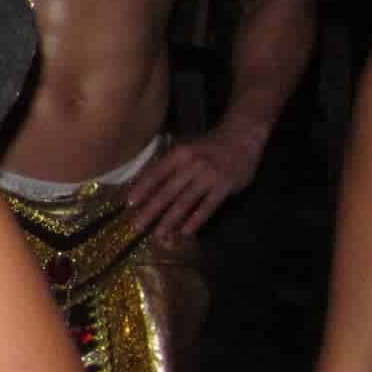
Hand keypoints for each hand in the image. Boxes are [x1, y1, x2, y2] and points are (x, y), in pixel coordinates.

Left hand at [126, 127, 261, 241]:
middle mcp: (192, 165)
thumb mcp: (185, 148)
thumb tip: (143, 183)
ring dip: (170, 220)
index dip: (142, 188)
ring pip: (185, 202)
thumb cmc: (207, 145)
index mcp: (179, 154)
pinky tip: (186, 232)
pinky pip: (208, 207)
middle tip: (137, 226)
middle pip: (168, 191)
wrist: (242, 137)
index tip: (129, 203)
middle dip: (151, 210)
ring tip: (159, 235)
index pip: (156, 173)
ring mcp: (209, 177)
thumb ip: (167, 165)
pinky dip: (196, 220)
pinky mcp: (224, 187)